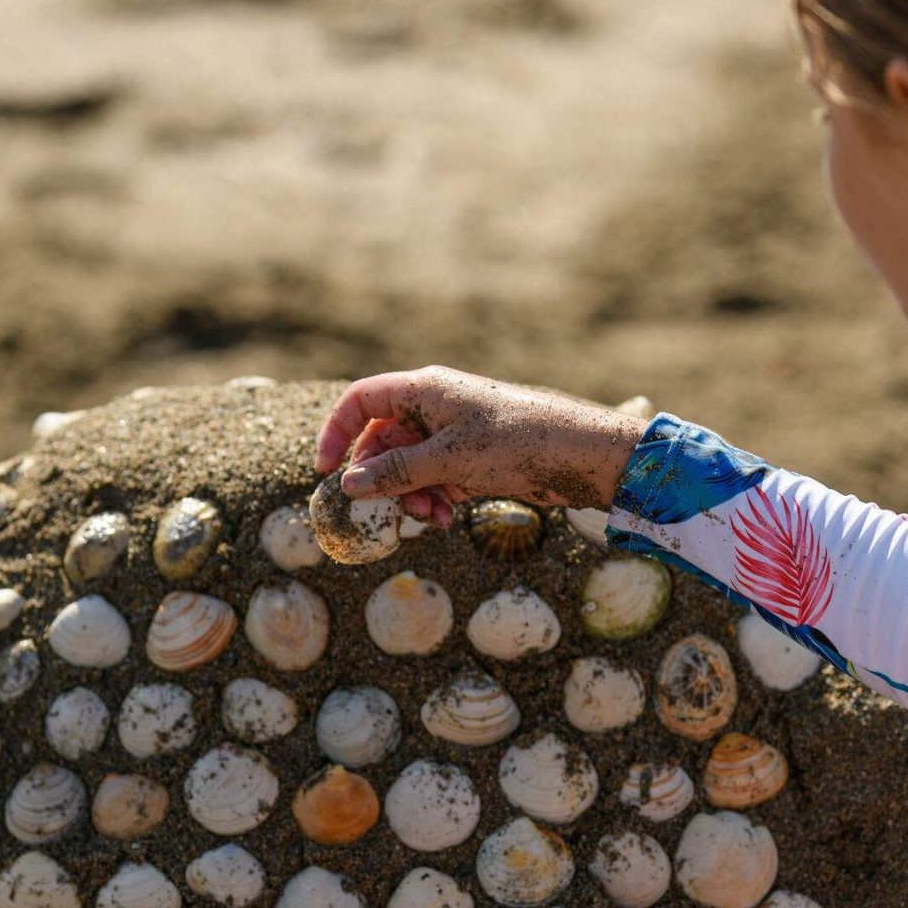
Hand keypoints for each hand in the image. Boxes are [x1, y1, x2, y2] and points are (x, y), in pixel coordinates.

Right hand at [312, 367, 644, 528]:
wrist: (581, 454)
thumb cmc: (518, 441)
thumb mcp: (451, 459)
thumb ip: (397, 472)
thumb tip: (349, 485)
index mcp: (424, 390)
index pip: (362, 401)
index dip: (338, 432)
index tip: (325, 470)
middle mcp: (434, 408)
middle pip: (382, 442)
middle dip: (382, 479)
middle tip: (391, 511)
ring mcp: (452, 435)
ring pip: (408, 467)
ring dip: (411, 495)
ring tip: (433, 517)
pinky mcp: (471, 460)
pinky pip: (434, 480)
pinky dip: (435, 499)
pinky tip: (448, 518)